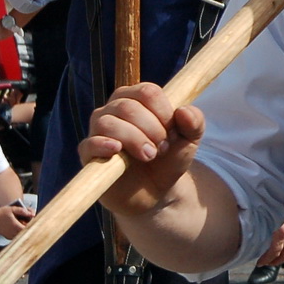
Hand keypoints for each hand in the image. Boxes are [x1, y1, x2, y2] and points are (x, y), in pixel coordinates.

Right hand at [0, 202, 34, 238]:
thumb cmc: (2, 212)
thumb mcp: (13, 209)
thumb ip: (23, 211)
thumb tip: (33, 214)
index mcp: (15, 225)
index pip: (26, 230)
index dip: (31, 227)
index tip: (33, 224)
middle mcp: (12, 232)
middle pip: (24, 234)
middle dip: (27, 230)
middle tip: (27, 224)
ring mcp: (8, 235)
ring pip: (19, 236)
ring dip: (22, 233)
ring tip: (21, 226)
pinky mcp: (5, 236)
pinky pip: (13, 238)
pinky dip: (17, 235)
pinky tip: (16, 230)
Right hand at [79, 82, 204, 215]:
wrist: (157, 191)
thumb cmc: (170, 158)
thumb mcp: (190, 140)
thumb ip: (194, 123)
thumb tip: (183, 111)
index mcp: (137, 99)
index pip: (147, 92)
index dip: (164, 112)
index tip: (173, 133)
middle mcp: (114, 109)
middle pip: (127, 107)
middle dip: (152, 129)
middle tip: (162, 148)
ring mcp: (98, 131)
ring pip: (108, 123)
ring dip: (134, 139)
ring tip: (149, 156)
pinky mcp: (89, 154)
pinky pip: (89, 143)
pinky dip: (103, 144)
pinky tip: (117, 150)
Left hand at [257, 202, 283, 266]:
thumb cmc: (274, 198)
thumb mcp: (264, 215)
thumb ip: (261, 229)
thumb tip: (253, 241)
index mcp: (281, 230)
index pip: (274, 252)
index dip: (266, 260)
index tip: (260, 263)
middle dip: (276, 261)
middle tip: (268, 263)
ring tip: (278, 257)